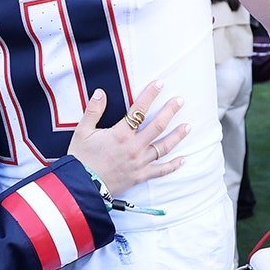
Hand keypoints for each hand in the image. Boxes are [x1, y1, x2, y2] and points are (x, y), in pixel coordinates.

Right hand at [66, 82, 189, 195]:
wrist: (81, 185)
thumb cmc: (81, 158)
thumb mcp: (82, 131)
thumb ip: (93, 111)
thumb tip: (100, 93)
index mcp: (120, 134)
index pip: (138, 110)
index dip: (150, 95)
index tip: (160, 83)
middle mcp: (134, 147)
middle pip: (157, 126)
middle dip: (170, 111)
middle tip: (180, 101)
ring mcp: (139, 162)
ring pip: (163, 147)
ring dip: (177, 136)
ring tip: (188, 126)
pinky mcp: (140, 176)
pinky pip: (160, 171)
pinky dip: (173, 166)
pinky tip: (183, 159)